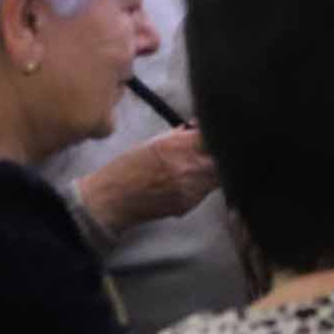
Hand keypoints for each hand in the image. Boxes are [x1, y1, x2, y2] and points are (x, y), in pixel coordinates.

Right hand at [77, 128, 218, 232]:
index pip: (214, 138)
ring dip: (212, 172)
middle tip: (211, 155)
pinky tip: (183, 185)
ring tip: (195, 170)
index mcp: (178, 146)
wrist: (110, 199)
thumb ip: (180, 136)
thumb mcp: (153, 143)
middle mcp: (188, 167)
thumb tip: (198, 128)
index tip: (217, 136)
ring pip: (217, 178)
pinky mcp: (188, 205)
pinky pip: (204, 193)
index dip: (219, 136)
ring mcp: (190, 188)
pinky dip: (200, 188)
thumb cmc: (127, 169)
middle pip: (223, 159)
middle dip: (221, 155)